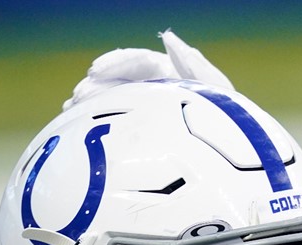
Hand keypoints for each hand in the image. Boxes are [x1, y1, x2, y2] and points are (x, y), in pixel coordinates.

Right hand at [63, 30, 233, 109]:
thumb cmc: (228, 119)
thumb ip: (193, 64)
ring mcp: (148, 106)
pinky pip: (116, 118)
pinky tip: (77, 124)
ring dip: (91, 101)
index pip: (138, 61)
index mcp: (171, 72)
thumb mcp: (215, 90)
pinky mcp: (143, 126)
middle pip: (120, 79)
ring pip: (114, 98)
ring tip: (70, 109)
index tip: (94, 71)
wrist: (231, 152)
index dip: (115, 64)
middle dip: (97, 84)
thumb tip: (169, 37)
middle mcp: (156, 86)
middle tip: (77, 96)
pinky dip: (96, 119)